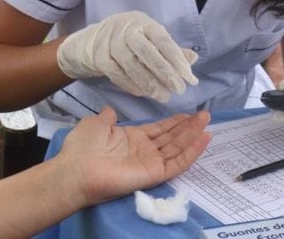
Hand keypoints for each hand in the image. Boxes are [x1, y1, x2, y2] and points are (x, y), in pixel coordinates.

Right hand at [56, 11, 198, 101]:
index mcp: (144, 23)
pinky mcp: (99, 57)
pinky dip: (132, 86)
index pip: (164, 41)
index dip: (178, 61)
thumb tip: (193, 59)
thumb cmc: (130, 38)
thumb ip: (171, 49)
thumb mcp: (151, 37)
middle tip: (179, 90)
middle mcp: (127, 29)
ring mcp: (110, 42)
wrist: (93, 39)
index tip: (190, 78)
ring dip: (150, 84)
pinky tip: (144, 94)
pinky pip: (118, 75)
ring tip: (163, 96)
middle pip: (148, 53)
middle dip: (165, 73)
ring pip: (132, 66)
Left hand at [57, 107, 210, 205]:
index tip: (188, 114)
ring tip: (207, 121)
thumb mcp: (95, 124)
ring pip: (178, 148)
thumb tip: (110, 110)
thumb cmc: (83, 147)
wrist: (77, 170)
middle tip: (205, 115)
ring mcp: (151, 162)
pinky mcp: (155, 173)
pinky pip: (177, 162)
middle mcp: (144, 150)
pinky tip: (204, 139)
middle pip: (172, 138)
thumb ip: (107, 117)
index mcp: (132, 138)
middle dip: (189, 127)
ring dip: (193, 135)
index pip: (159, 130)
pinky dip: (192, 152)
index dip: (174, 122)